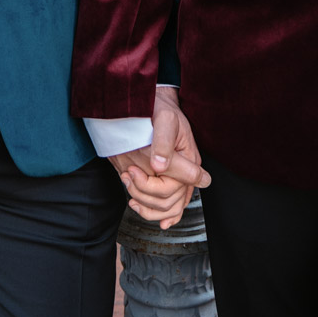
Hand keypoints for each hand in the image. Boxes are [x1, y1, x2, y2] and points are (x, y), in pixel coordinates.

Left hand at [107, 87, 210, 229]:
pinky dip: (151, 211)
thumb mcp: (165, 119)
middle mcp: (184, 172)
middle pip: (168, 201)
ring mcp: (176, 178)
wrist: (155, 105)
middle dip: (143, 193)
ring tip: (129, 186)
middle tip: (128, 175)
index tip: (133, 172)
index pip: (176, 188)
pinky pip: (166, 207)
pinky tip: (138, 205)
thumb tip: (160, 166)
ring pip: (165, 208)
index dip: (152, 187)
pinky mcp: (166, 180)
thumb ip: (163, 141)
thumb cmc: (161, 109)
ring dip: (144, 204)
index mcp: (189, 159)